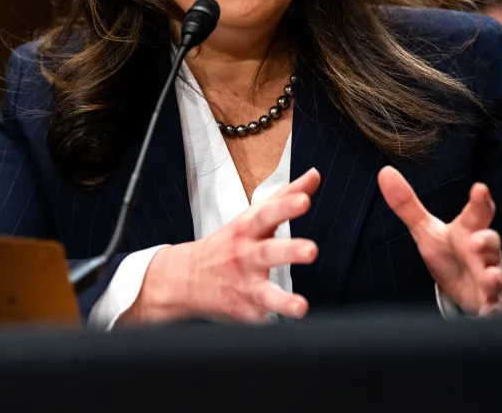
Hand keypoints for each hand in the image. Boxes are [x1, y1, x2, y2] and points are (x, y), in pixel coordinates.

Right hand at [129, 168, 319, 323]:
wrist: (187, 279)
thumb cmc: (229, 244)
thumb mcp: (252, 217)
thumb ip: (285, 197)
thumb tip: (314, 175)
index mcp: (248, 230)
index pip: (267, 213)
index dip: (286, 206)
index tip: (304, 200)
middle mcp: (245, 256)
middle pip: (268, 252)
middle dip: (290, 251)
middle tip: (311, 251)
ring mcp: (243, 285)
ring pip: (265, 294)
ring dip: (283, 301)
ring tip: (300, 307)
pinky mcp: (244, 311)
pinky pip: (260, 318)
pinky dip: (269, 322)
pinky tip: (280, 326)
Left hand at [377, 166, 501, 316]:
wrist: (473, 291)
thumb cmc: (451, 255)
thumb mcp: (426, 231)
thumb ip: (407, 204)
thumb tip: (384, 172)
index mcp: (468, 231)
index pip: (477, 213)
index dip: (480, 201)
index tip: (480, 189)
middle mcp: (484, 253)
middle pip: (491, 243)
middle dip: (487, 241)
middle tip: (477, 240)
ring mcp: (491, 279)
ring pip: (496, 276)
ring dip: (493, 277)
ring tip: (490, 277)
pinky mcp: (492, 304)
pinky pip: (495, 306)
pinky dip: (493, 309)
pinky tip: (489, 310)